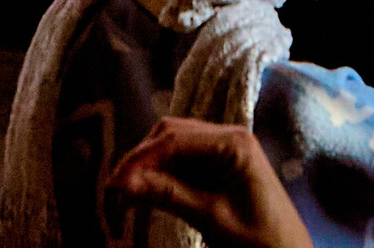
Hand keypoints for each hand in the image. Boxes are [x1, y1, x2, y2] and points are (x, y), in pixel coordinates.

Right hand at [105, 119, 312, 247]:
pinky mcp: (218, 169)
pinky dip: (161, 178)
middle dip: (141, 160)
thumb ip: (169, 195)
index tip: (113, 184)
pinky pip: (181, 165)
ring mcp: (223, 151)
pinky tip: (142, 195)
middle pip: (171, 136)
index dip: (140, 160)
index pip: (175, 139)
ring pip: (172, 148)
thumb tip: (123, 183)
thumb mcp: (212, 219)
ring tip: (122, 195)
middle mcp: (229, 137)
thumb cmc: (260, 241)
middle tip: (113, 190)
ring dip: (147, 169)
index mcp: (235, 143)